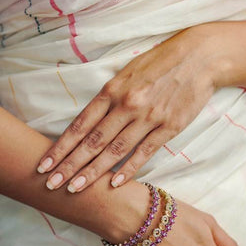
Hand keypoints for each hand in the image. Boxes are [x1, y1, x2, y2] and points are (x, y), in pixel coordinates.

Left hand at [36, 28, 219, 191]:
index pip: (81, 124)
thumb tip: (90, 118)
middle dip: (70, 165)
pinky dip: (129, 169)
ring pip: (115, 150)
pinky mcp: (170, 126)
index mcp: (113, 90)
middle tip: (52, 184)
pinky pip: (145, 152)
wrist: (200, 57)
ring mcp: (149, 117)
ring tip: (75, 188)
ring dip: (93, 172)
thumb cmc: (162, 61)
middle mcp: (127, 105)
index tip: (45, 164)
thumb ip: (110, 94)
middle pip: (93, 141)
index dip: (61, 147)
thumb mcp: (129, 71)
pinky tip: (114, 183)